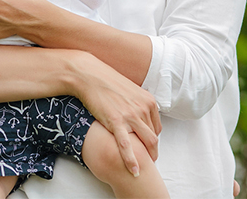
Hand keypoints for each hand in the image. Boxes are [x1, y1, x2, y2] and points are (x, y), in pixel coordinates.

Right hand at [72, 52, 162, 172]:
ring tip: (143, 168)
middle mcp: (144, 108)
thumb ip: (138, 104)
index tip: (147, 146)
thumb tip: (139, 114)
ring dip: (147, 157)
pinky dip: (132, 160)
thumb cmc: (108, 82)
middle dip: (153, 151)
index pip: (156, 127)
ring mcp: (131, 115)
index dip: (153, 139)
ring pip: (147, 142)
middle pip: (154, 136)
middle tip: (149, 160)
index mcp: (149, 101)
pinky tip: (134, 171)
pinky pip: (126, 145)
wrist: (90, 76)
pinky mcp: (116, 122)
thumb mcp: (130, 91)